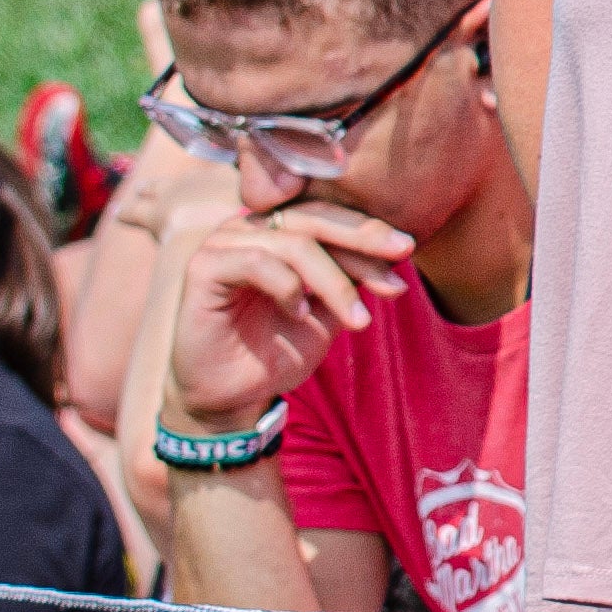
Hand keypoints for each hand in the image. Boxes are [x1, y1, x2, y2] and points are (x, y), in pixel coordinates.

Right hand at [163, 195, 421, 426]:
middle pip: (314, 217)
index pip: (330, 217)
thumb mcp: (330, 309)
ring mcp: (223, 243)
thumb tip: (399, 251)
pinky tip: (300, 314)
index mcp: (278, 228)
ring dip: (333, 281)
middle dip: (362, 237)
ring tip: (356, 319)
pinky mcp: (203, 267)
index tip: (408, 252)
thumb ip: (354, 276)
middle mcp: (250, 226)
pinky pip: (256, 261)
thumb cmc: (279, 347)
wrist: (233, 393)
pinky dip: (288, 287)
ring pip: (293, 243)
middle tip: (400, 254)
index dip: (369, 233)